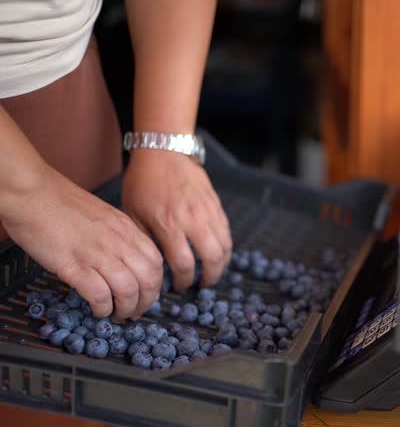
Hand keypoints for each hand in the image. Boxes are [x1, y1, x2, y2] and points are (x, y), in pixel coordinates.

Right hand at [1, 167, 162, 319]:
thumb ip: (117, 235)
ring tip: (116, 315)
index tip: (148, 295)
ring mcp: (98, 254)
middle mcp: (118, 241)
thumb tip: (123, 259)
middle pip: (148, 280)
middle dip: (145, 302)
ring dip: (125, 310)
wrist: (31, 192)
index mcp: (126, 228)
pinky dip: (102, 308)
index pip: (155, 261)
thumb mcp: (103, 215)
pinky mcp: (75, 265)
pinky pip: (100, 296)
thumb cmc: (59, 202)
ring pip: (128, 291)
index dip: (155, 284)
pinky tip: (97, 311)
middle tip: (135, 313)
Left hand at [122, 150, 231, 290]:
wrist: (163, 152)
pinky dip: (224, 247)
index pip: (184, 265)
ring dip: (221, 264)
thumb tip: (153, 266)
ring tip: (211, 271)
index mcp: (169, 224)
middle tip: (200, 285)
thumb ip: (146, 241)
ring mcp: (208, 211)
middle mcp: (192, 219)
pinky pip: (227, 232)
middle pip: (213, 259)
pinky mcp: (216, 204)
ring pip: (225, 246)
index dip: (183, 281)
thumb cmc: (143, 183)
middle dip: (209, 278)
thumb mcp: (133, 214)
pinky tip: (216, 252)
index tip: (177, 286)